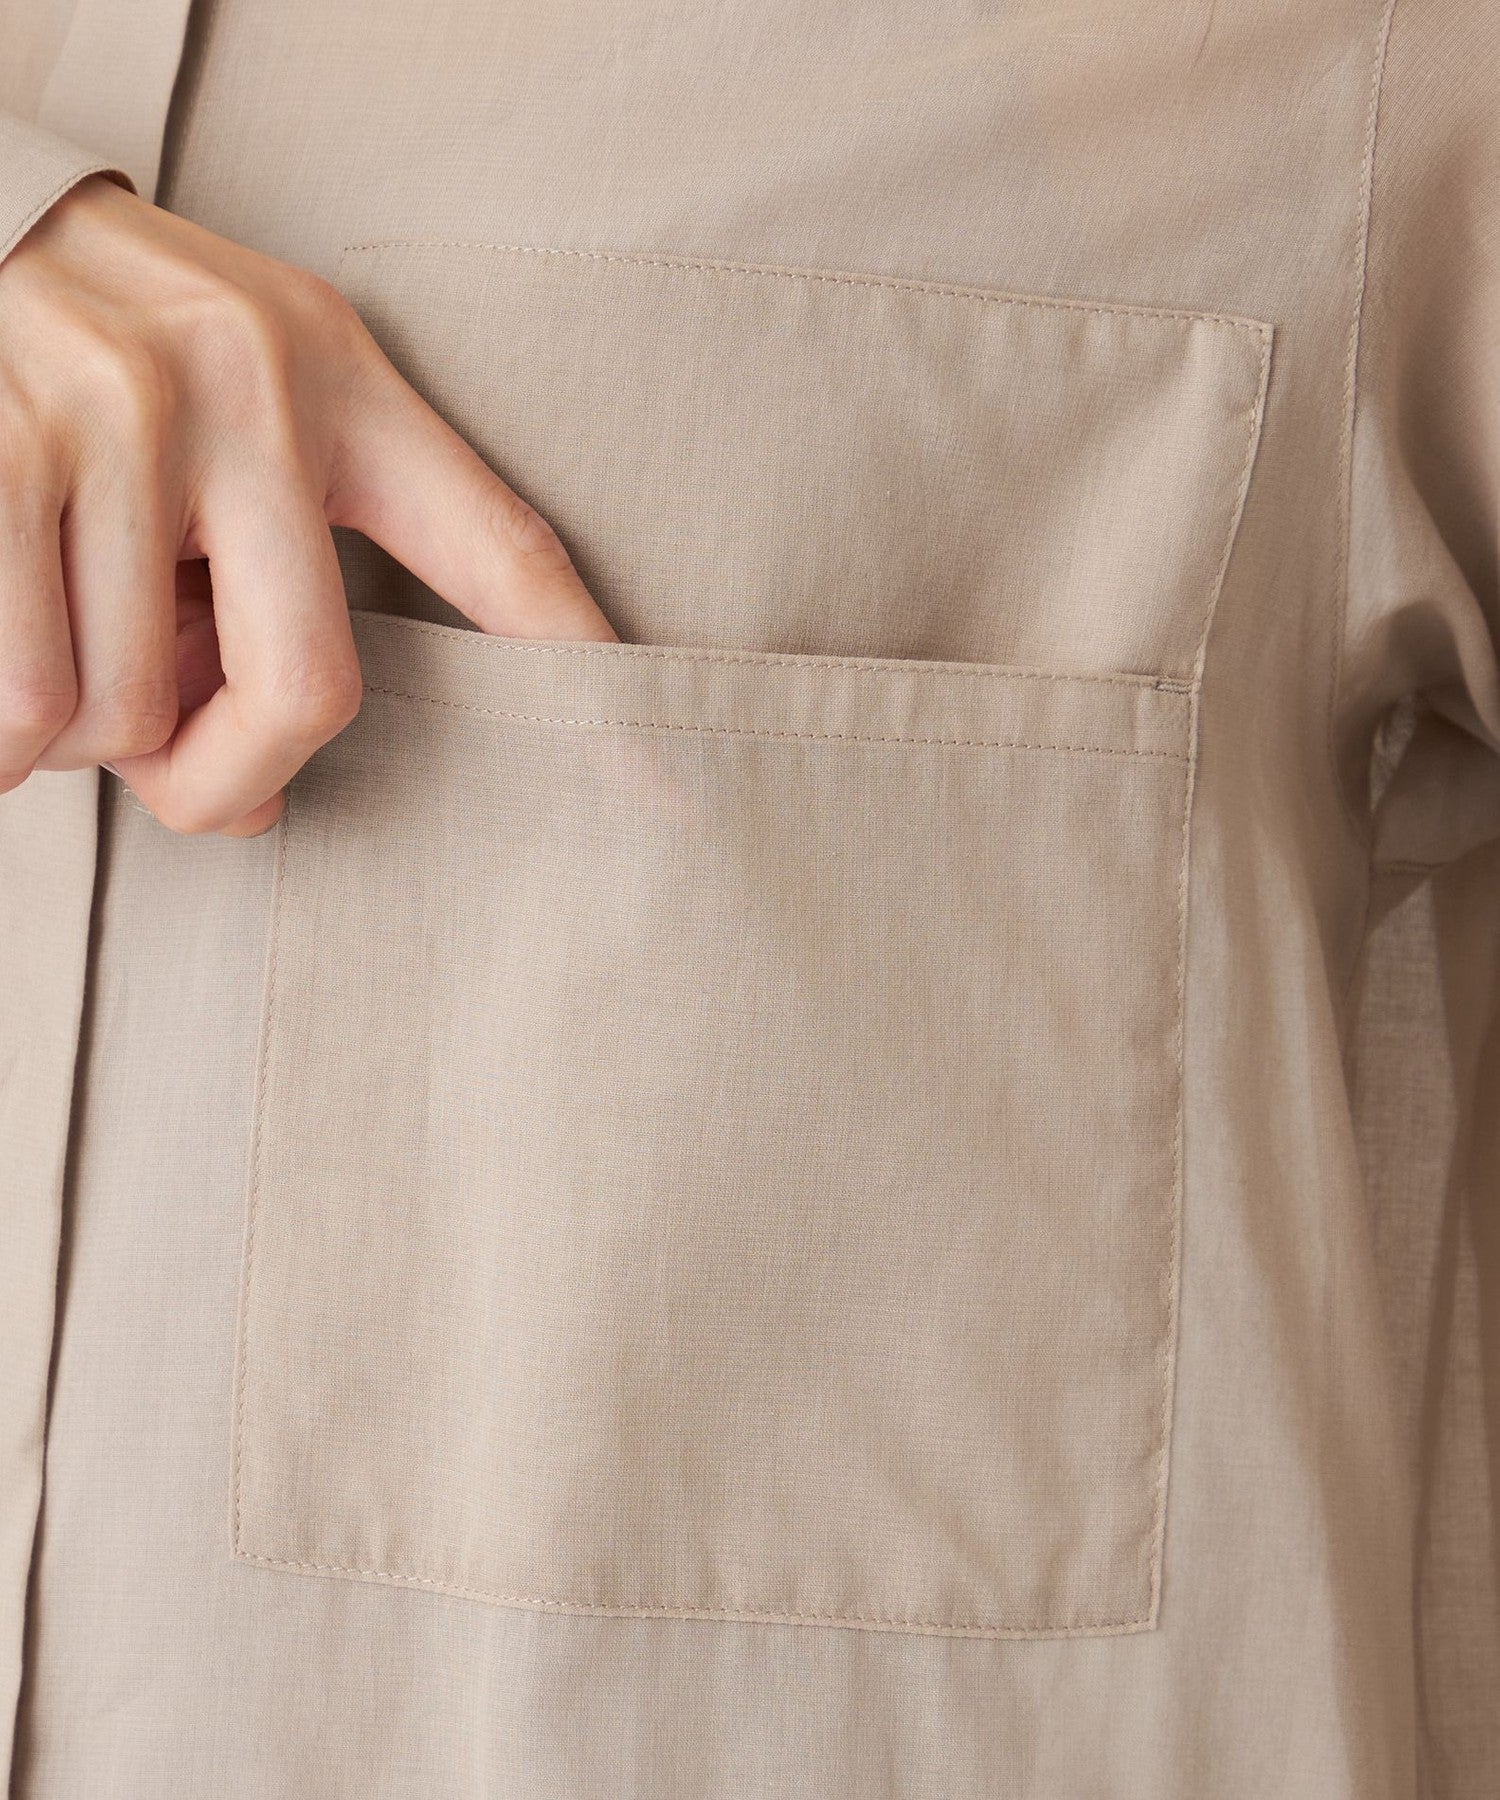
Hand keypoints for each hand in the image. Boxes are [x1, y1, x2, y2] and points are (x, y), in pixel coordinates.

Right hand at [0, 174, 614, 835]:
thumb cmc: (105, 361)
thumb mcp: (230, 428)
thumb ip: (269, 604)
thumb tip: (260, 805)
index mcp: (345, 382)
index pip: (503, 551)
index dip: (586, 674)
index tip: (668, 792)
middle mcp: (253, 386)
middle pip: (310, 695)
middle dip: (224, 778)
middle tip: (170, 775)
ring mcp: (125, 408)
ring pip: (129, 717)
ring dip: (81, 738)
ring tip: (52, 639)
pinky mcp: (1, 444)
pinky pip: (23, 700)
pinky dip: (4, 742)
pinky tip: (3, 665)